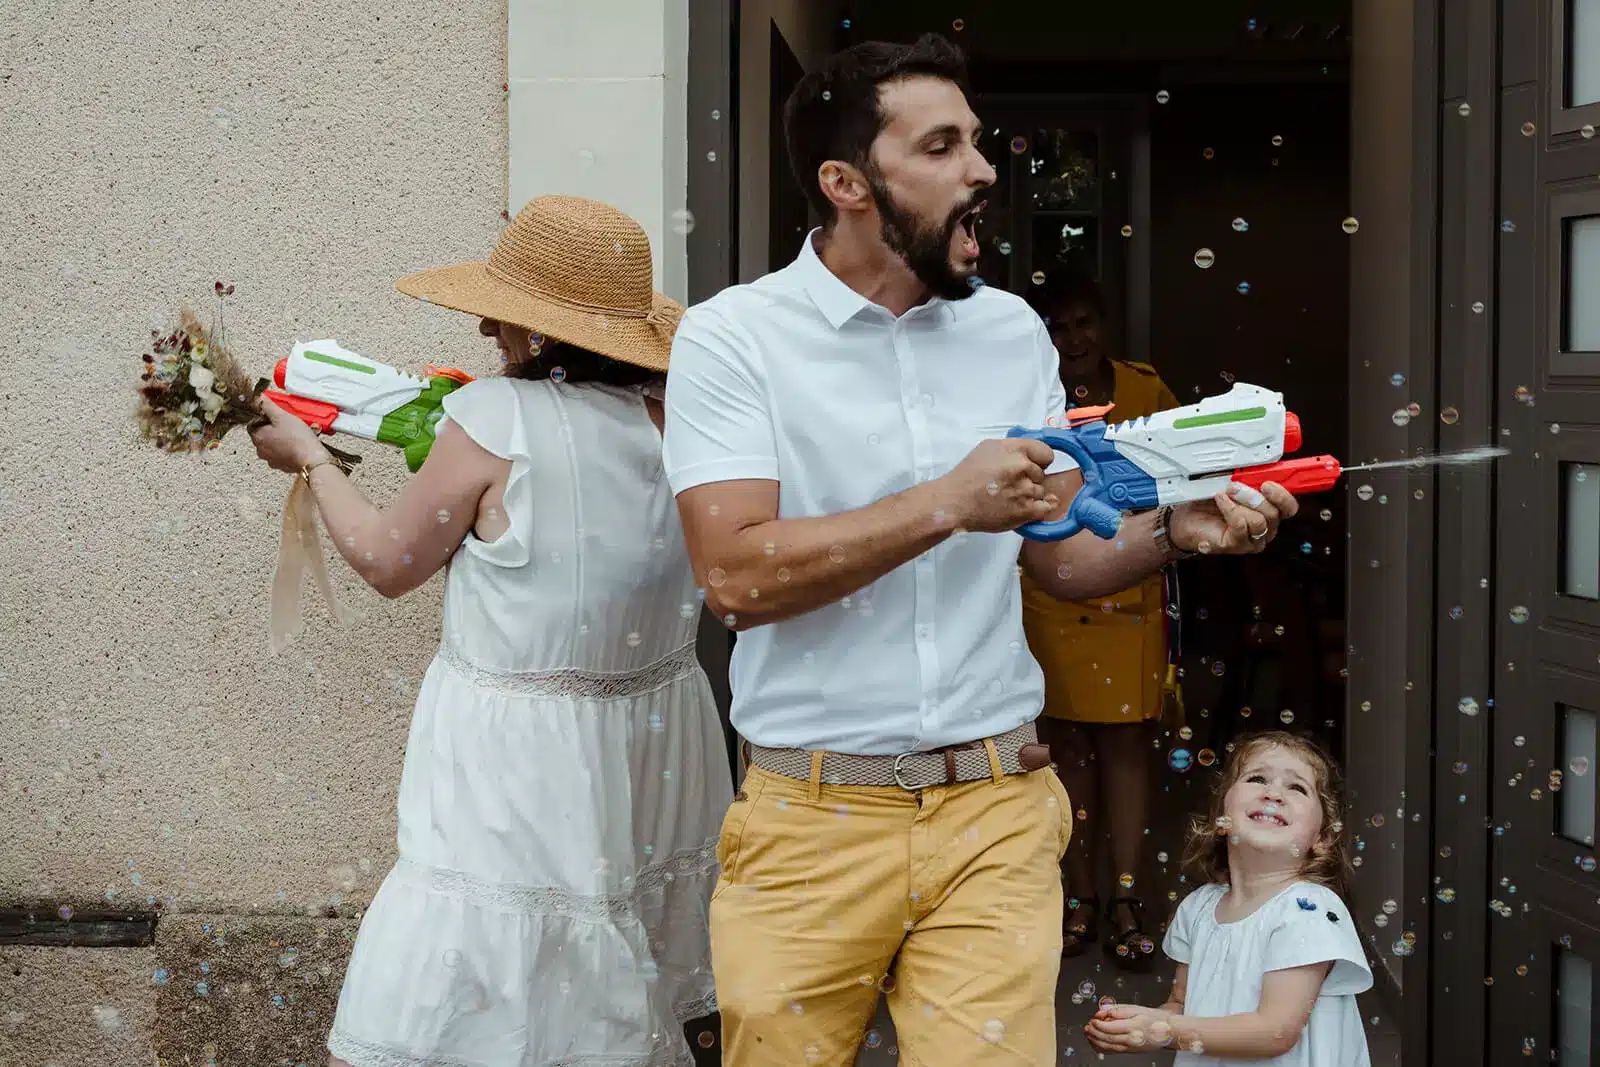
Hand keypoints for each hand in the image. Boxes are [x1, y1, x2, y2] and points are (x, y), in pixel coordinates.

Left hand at [247, 396, 330, 473]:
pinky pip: (282, 454)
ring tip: (295, 433)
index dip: (264, 417)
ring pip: (273, 444)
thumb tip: (256, 397)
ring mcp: (271, 459)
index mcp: (258, 437)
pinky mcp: (282, 465)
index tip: (275, 415)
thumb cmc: (297, 439)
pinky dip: (287, 448)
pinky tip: (297, 444)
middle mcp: (261, 450)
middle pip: (263, 434)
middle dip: (273, 427)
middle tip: (287, 423)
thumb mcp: (282, 416)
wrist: (312, 459)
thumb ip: (267, 405)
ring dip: (281, 438)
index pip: (253, 423)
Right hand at [936, 438, 1057, 533]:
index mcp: (1014, 449)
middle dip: (1030, 478)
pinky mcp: (1025, 510)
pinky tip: (1026, 507)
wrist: (954, 503)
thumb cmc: (967, 476)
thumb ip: (1012, 448)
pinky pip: (1046, 508)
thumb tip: (1029, 455)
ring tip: (1008, 497)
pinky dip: (1039, 509)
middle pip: (1042, 474)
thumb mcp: (988, 448)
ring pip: (1040, 492)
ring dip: (1029, 495)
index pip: (1046, 453)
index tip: (1032, 466)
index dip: (1039, 461)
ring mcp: (1025, 489)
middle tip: (1010, 484)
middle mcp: (1022, 467)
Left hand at [1085, 1004, 1174, 1053]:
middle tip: (1087, 1027)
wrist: (1168, 1031)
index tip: (1092, 1019)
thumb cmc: (1153, 1018)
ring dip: (1095, 1041)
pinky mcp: (1130, 1051)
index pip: (1110, 1028)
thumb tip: (1102, 1011)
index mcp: (1132, 1027)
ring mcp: (1130, 1047)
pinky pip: (1113, 1051)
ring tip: (1088, 1034)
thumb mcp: (1135, 1008)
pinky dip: (1102, 1048)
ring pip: (1109, 1047)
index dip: (1098, 1024)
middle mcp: (1131, 1040)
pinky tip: (1095, 1043)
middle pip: (1107, 1038)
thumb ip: (1117, 1009)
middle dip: (1094, 1033)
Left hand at [1170, 481, 1297, 554]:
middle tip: (1236, 485)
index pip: (1289, 507)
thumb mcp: (1231, 483)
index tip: (1269, 483)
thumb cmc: (1208, 502)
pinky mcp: (1236, 545)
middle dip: (1255, 496)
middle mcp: (1265, 528)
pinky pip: (1240, 526)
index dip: (1284, 495)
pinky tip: (1220, 501)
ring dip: (1240, 503)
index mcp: (1269, 512)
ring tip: (1224, 494)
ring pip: (1259, 521)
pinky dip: (1230, 509)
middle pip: (1275, 514)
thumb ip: (1248, 477)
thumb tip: (1256, 467)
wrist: (1185, 519)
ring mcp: (1251, 540)